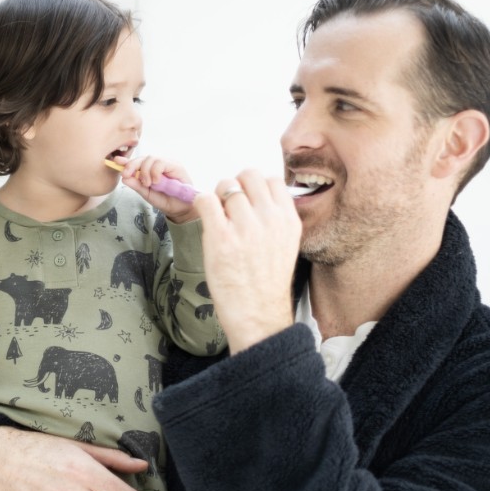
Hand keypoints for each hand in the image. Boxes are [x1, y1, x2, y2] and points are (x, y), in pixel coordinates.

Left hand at [115, 154, 197, 223]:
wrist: (180, 209)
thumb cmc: (165, 200)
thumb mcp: (147, 194)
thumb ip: (137, 185)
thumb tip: (124, 178)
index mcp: (150, 170)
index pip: (137, 162)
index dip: (126, 161)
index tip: (116, 161)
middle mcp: (158, 165)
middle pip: (142, 158)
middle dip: (132, 165)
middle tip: (128, 175)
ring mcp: (167, 164)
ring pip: (151, 158)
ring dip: (145, 171)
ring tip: (147, 184)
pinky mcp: (175, 165)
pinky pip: (161, 163)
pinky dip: (155, 172)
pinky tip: (155, 181)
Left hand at [191, 169, 301, 352]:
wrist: (257, 314)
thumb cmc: (266, 282)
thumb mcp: (285, 244)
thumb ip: (275, 217)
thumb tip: (254, 194)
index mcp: (288, 220)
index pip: (272, 179)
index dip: (254, 185)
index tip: (247, 199)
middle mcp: (269, 219)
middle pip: (247, 176)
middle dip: (234, 186)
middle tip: (228, 205)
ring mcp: (244, 228)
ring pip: (226, 186)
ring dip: (217, 197)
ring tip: (217, 218)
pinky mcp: (220, 237)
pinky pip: (205, 200)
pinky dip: (201, 203)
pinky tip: (205, 218)